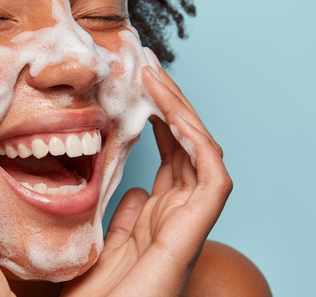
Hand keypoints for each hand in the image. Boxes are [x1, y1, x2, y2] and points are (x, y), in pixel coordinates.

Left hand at [62, 65, 232, 295]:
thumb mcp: (102, 249)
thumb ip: (121, 219)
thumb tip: (132, 188)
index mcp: (158, 218)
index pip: (171, 158)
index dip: (161, 120)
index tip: (138, 87)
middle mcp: (178, 216)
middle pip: (188, 147)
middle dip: (173, 105)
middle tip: (149, 67)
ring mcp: (187, 222)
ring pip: (202, 153)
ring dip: (182, 111)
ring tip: (155, 76)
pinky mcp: (192, 231)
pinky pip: (213, 177)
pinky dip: (197, 141)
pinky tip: (170, 114)